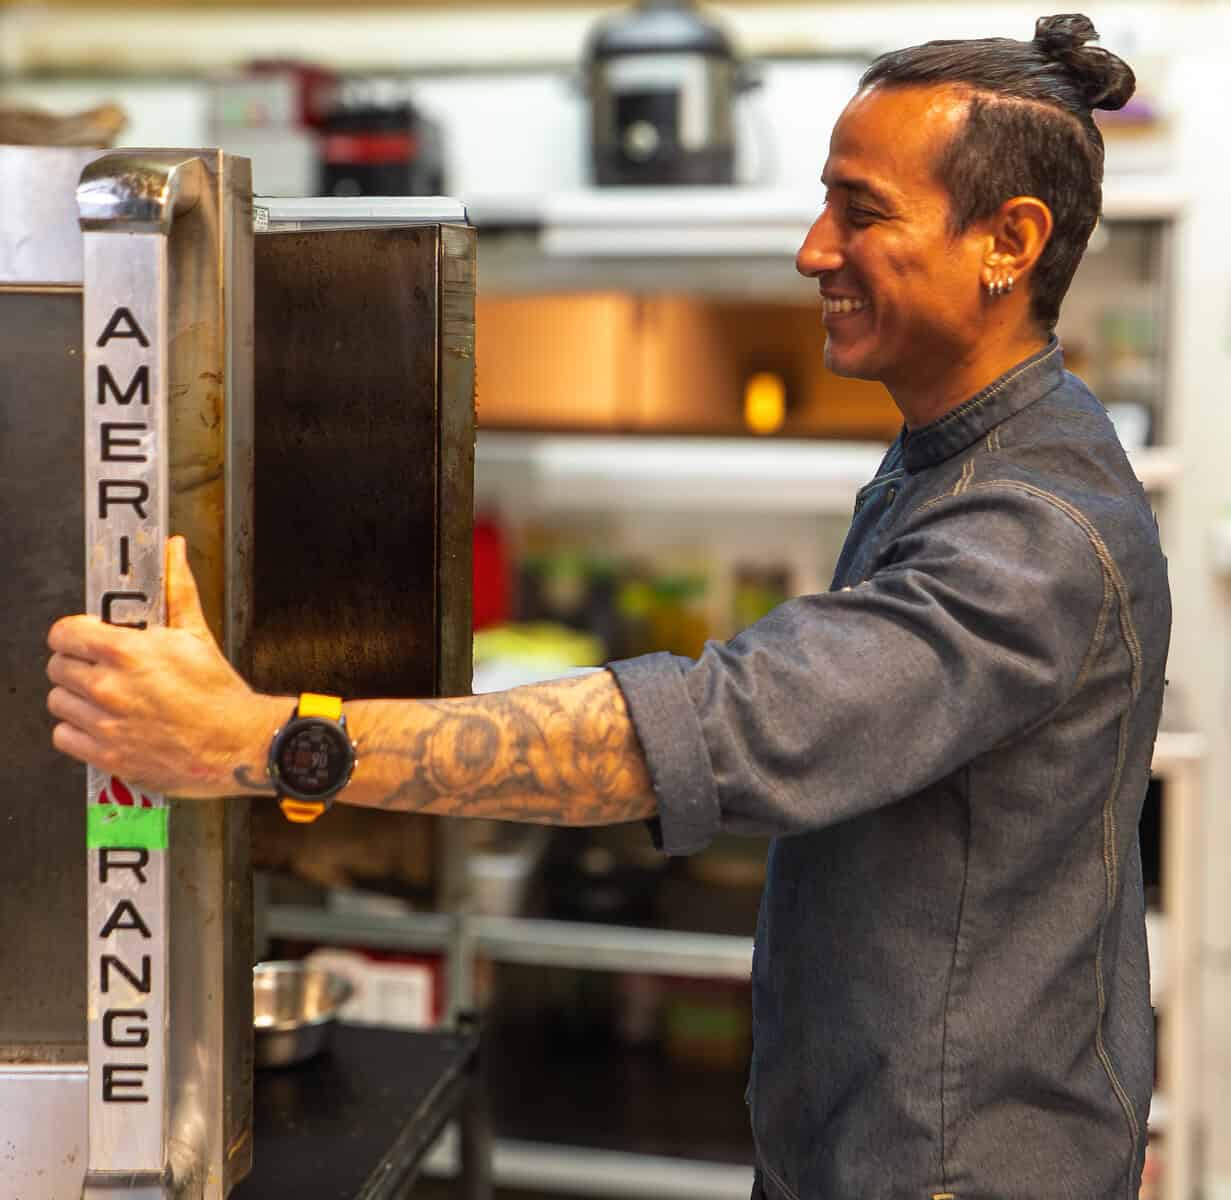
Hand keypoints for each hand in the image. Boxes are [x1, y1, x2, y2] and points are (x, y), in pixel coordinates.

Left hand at [46, 535, 287, 797]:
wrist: (239, 743)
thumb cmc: (220, 694)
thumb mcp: (196, 635)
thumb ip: (177, 589)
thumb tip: (173, 550)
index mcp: (127, 653)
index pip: (64, 633)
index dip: (74, 632)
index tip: (87, 636)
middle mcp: (109, 688)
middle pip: (58, 667)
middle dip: (78, 664)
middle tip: (101, 667)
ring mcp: (105, 725)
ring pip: (58, 702)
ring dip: (76, 697)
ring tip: (104, 696)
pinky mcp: (107, 755)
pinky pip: (64, 737)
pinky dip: (78, 730)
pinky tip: (102, 722)